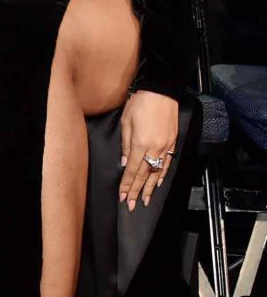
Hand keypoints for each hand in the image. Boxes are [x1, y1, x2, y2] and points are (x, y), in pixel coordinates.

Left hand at [119, 89, 178, 211]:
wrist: (161, 91)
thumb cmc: (139, 103)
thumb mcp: (126, 122)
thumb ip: (125, 145)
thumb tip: (124, 163)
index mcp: (140, 144)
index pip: (132, 170)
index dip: (127, 185)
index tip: (123, 196)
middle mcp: (155, 148)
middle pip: (144, 175)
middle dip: (137, 191)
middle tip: (131, 205)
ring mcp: (166, 146)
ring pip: (158, 172)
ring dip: (151, 188)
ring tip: (146, 200)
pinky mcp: (173, 142)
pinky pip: (168, 164)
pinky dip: (163, 175)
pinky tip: (159, 183)